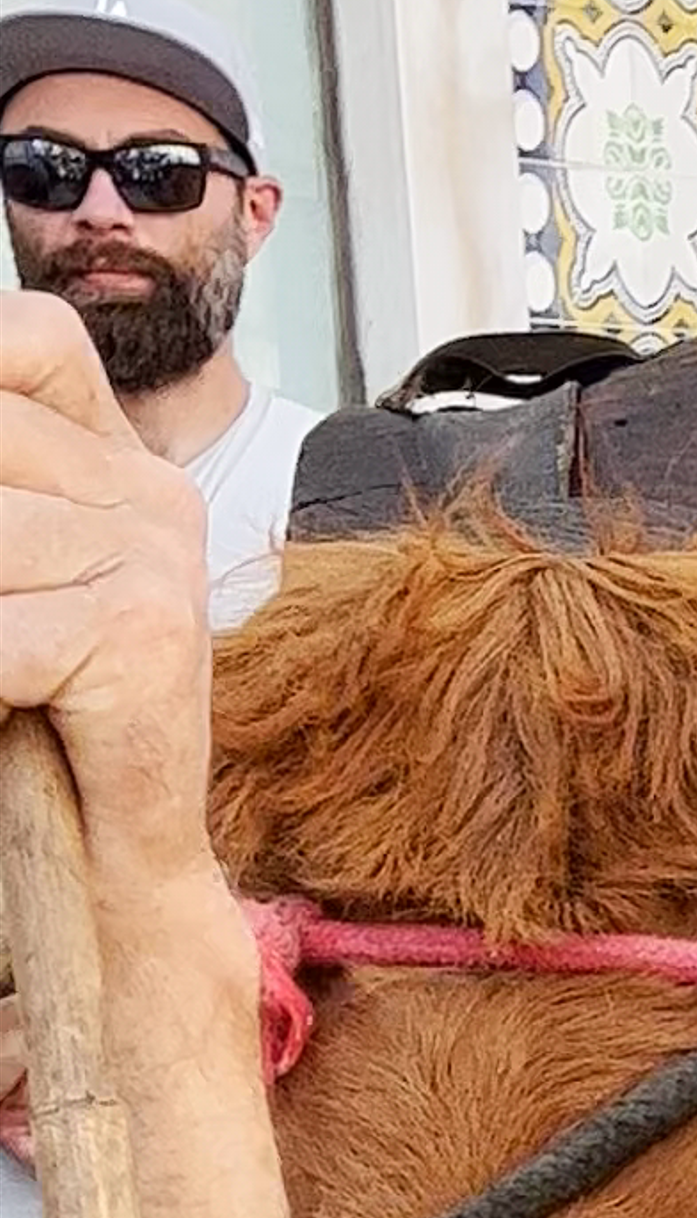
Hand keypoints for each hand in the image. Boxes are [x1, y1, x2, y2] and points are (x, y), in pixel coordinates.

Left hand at [0, 288, 218, 912]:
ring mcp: (160, 558)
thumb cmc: (37, 729)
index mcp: (123, 465)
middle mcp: (154, 494)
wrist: (119, 874)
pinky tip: (3, 711)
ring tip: (5, 674)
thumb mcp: (8, 581)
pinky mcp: (147, 633)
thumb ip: (0, 499)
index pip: (28, 342)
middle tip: (5, 613)